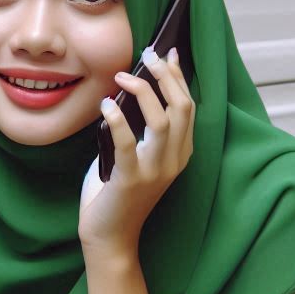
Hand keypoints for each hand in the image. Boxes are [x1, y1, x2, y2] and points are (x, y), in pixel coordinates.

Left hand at [79, 46, 194, 255]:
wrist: (109, 239)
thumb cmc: (115, 198)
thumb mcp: (132, 160)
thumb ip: (136, 134)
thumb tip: (121, 98)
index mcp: (180, 155)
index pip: (188, 108)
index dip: (179, 78)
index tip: (168, 54)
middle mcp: (174, 161)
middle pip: (182, 107)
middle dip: (166, 76)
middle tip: (147, 55)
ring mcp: (156, 171)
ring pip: (163, 119)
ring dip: (144, 91)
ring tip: (123, 76)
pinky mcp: (131, 179)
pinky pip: (128, 142)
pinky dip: (117, 119)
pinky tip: (105, 106)